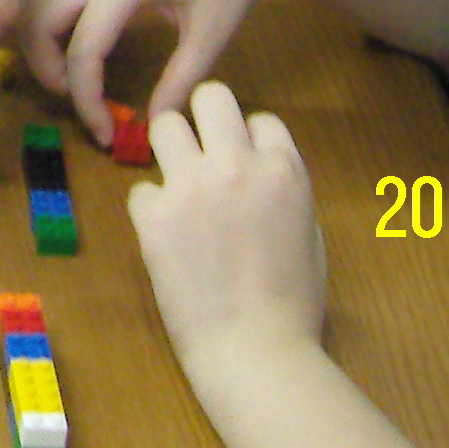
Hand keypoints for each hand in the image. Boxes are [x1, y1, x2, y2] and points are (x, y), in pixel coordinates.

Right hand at [23, 0, 312, 142]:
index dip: (86, 100)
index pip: (82, 50)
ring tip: (75, 81)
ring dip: (41, 44)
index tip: (107, 134)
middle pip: (36, 18)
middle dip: (45, 69)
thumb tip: (155, 125)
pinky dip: (51, 23)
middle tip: (79, 103)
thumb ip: (182, 81)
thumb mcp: (215, 31)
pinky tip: (81, 49)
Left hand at [129, 82, 330, 384]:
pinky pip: (140, 190)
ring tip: (178, 186)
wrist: (256, 353)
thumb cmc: (293, 306)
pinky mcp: (153, 214)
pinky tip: (166, 238)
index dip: (250, 141)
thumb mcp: (309, 234)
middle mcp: (236, 165)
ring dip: (170, 152)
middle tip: (201, 152)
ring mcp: (191, 186)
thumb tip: (260, 170)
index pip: (260, 118)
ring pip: (164, 125)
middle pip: (210, 95)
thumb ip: (282, 190)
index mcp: (284, 170)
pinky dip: (151, 210)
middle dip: (204, 119)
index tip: (244, 166)